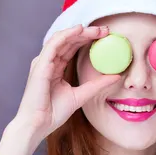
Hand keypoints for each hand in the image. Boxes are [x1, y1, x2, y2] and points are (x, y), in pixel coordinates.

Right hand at [12, 25, 119, 141]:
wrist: (38, 124)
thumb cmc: (53, 113)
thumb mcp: (81, 95)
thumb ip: (97, 84)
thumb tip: (117, 76)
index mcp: (55, 68)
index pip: (71, 47)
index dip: (87, 39)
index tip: (105, 36)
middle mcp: (48, 62)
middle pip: (68, 41)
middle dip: (87, 33)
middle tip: (105, 30)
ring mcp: (43, 62)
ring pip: (62, 39)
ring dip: (80, 31)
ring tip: (97, 29)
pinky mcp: (40, 65)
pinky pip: (54, 45)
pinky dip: (67, 35)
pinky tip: (79, 30)